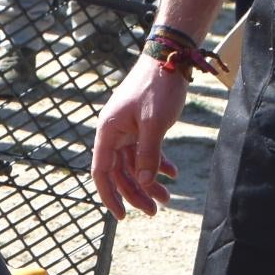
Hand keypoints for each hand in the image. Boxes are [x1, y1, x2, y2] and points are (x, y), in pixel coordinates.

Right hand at [92, 58, 188, 215]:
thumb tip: (144, 183)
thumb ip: (148, 154)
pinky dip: (157, 164)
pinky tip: (172, 174)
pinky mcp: (141, 125)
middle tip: (155, 211)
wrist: (169, 58)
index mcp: (108, 131)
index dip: (109, 196)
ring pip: (134, 164)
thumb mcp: (154, 123)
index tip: (122, 216)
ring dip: (149, 182)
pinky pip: (145, 152)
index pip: (102, 172)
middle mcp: (114, 132)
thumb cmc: (158, 88)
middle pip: (120, 172)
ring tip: (167, 199)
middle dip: (136, 193)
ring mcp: (127, 129)